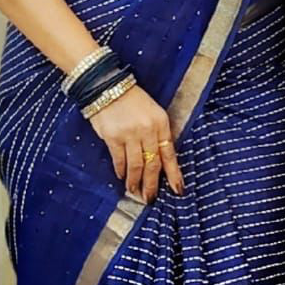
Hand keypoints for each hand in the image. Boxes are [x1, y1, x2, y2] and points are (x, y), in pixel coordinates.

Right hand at [86, 82, 184, 202]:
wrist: (106, 85)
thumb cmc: (131, 100)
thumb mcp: (152, 113)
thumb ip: (157, 134)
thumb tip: (157, 162)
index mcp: (161, 123)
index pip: (170, 155)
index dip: (174, 175)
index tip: (177, 190)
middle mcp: (148, 130)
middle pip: (153, 164)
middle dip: (152, 185)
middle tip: (150, 199)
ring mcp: (130, 134)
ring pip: (136, 165)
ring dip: (135, 182)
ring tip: (134, 192)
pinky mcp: (113, 136)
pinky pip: (119, 159)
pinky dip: (121, 171)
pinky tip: (122, 177)